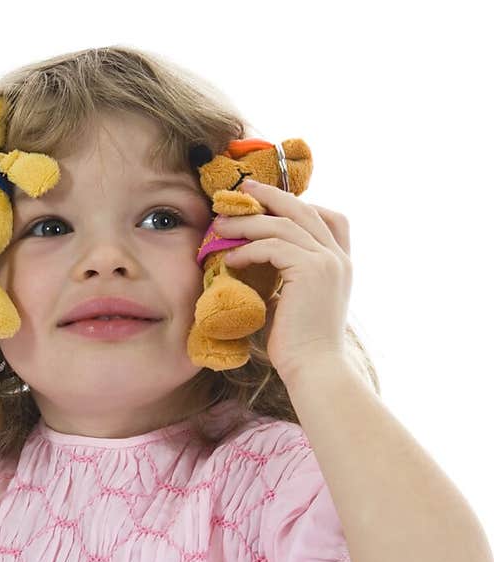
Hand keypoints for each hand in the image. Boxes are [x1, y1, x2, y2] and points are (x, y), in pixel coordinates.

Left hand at [213, 180, 352, 383]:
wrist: (314, 369)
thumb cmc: (299, 345)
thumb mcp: (293, 301)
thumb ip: (283, 277)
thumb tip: (255, 262)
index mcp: (340, 264)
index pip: (330, 217)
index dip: (300, 204)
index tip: (269, 202)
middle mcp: (338, 258)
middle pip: (304, 209)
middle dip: (271, 196)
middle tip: (242, 191)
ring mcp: (327, 262)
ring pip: (283, 224)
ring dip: (248, 222)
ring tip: (221, 226)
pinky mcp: (310, 271)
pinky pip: (273, 246)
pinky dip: (248, 249)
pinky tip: (230, 259)